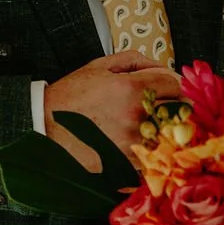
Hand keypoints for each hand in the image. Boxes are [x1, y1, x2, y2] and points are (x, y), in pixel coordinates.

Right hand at [44, 51, 180, 168]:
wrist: (45, 126)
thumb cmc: (72, 95)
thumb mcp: (99, 66)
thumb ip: (134, 60)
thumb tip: (161, 67)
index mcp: (131, 88)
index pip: (174, 84)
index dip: (172, 83)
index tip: (166, 87)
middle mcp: (135, 117)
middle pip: (178, 110)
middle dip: (173, 105)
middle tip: (162, 106)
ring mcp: (132, 143)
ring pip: (170, 136)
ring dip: (165, 130)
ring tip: (149, 126)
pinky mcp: (126, 164)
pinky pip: (153, 157)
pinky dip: (151, 151)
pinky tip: (137, 144)